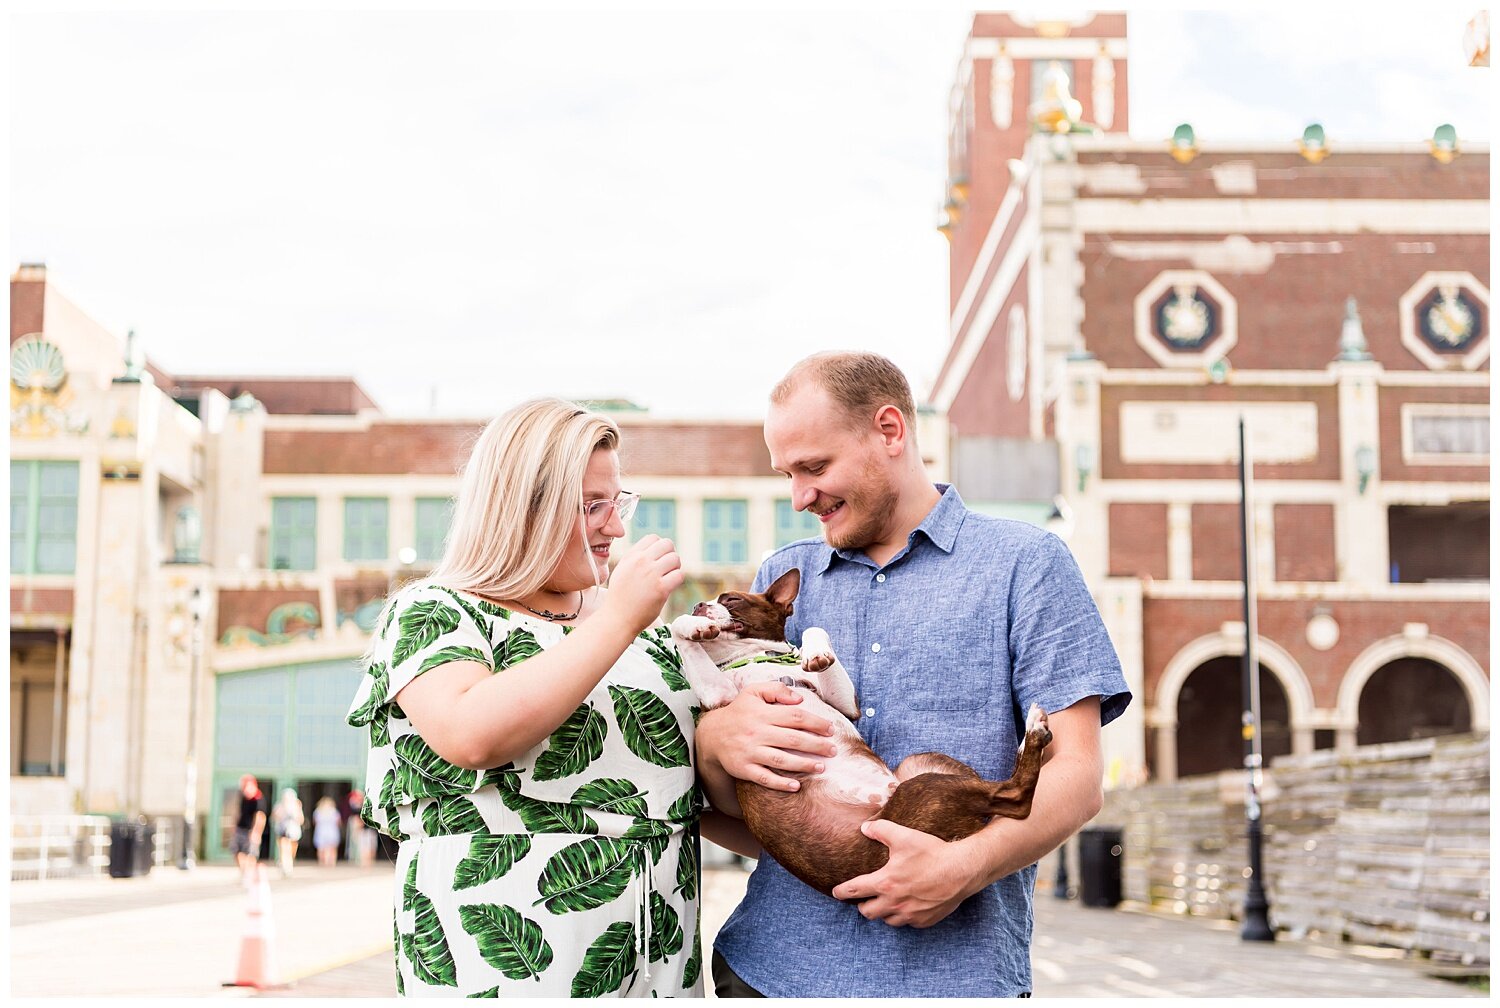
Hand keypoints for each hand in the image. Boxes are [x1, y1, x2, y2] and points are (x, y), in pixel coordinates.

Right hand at [601, 535, 683, 632]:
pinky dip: (677, 580)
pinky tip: (669, 586)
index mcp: (631, 556)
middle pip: (667, 544)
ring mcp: (651, 574)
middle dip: (669, 555)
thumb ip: (636, 558)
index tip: (657, 560)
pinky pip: (679, 575)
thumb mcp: (622, 570)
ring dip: (675, 568)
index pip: (653, 538)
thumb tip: (655, 548)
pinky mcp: (661, 588)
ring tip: (668, 578)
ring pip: (675, 558)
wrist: (618, 618)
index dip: (659, 548)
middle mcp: (641, 562)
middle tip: (666, 568)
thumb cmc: (621, 596)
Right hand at [699, 681, 838, 791]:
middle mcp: (756, 732)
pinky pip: (764, 778)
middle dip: (816, 745)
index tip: (831, 730)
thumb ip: (777, 690)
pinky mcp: (743, 769)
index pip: (795, 717)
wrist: (711, 735)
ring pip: (781, 760)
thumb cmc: (739, 712)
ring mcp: (749, 752)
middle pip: (792, 739)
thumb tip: (800, 699)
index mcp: (762, 713)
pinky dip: (781, 783)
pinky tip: (796, 786)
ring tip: (822, 767)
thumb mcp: (753, 692)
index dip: (815, 723)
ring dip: (804, 764)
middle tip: (834, 750)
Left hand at [831, 819, 983, 927]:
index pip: (855, 890)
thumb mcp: (904, 836)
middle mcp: (894, 903)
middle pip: (867, 912)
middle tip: (863, 898)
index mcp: (885, 883)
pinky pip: (907, 923)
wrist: (961, 870)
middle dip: (862, 905)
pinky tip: (907, 906)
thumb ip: (881, 830)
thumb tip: (864, 828)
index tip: (836, 892)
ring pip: (887, 920)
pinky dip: (903, 916)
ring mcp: (910, 914)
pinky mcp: (924, 921)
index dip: (842, 892)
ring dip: (883, 912)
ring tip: (884, 902)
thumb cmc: (932, 852)